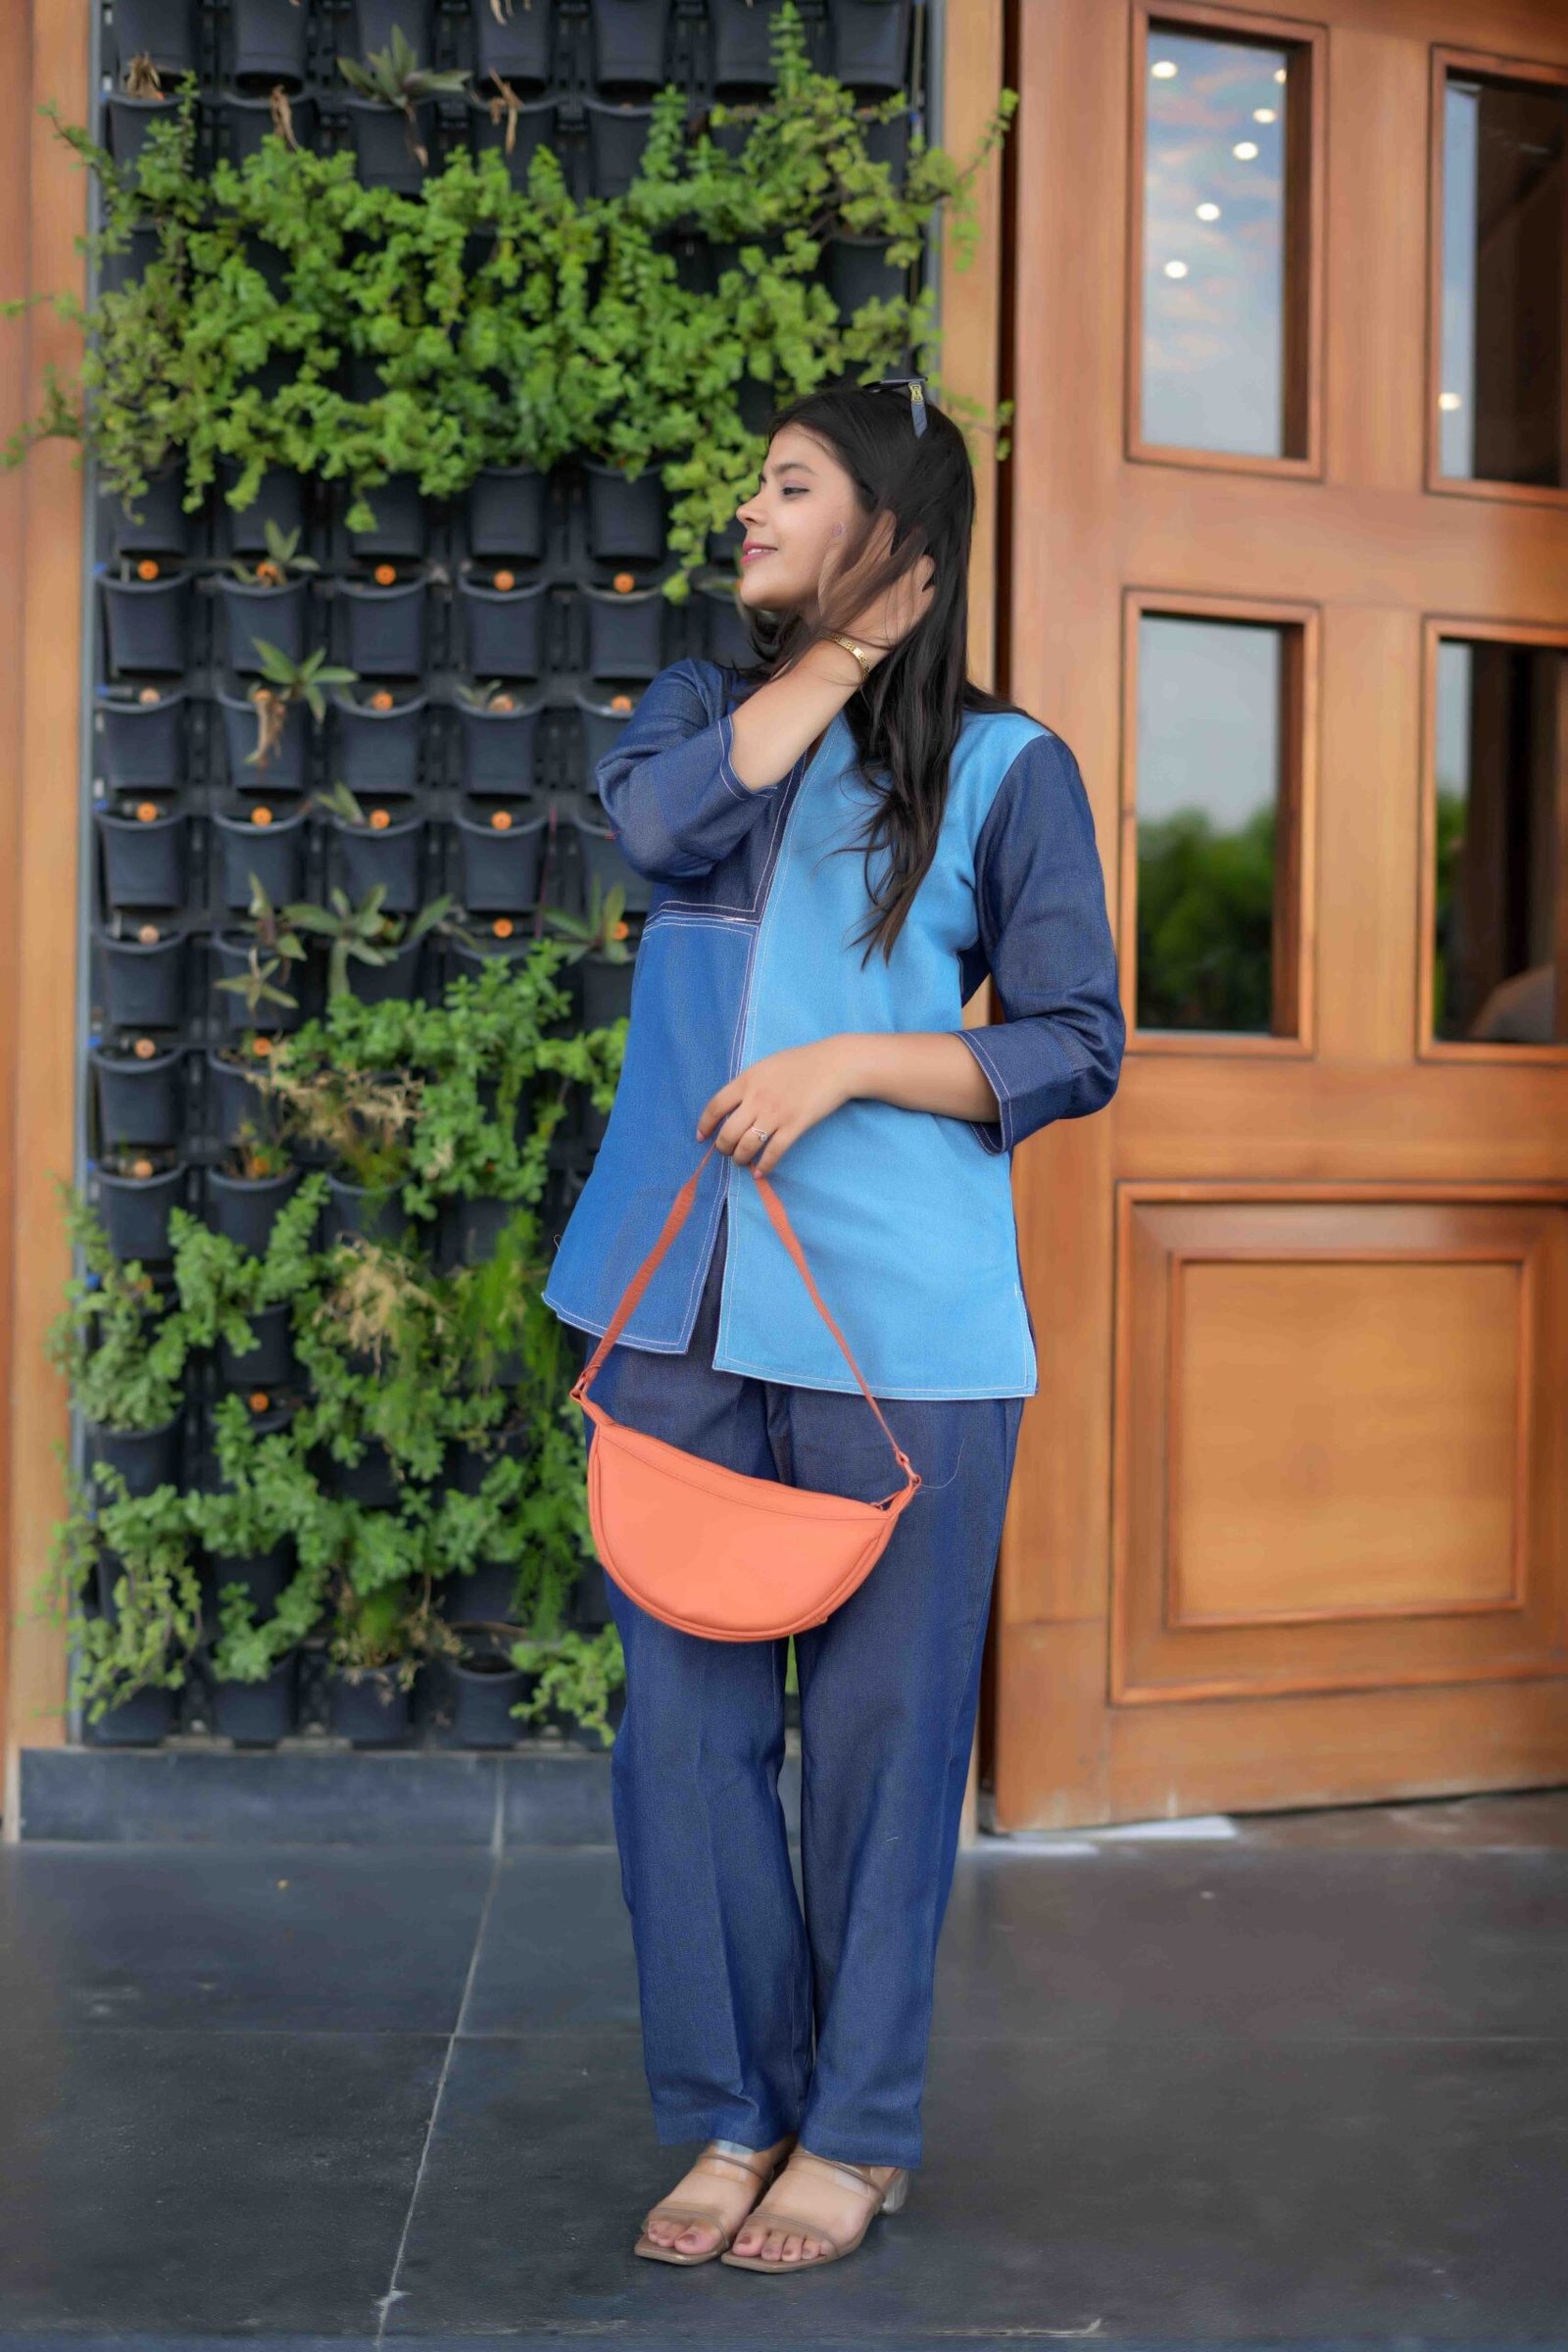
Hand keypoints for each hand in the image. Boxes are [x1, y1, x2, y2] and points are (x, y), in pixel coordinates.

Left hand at [696, 1040, 855, 1177]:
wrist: (834, 1065)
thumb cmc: (801, 1062)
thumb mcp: (766, 1066)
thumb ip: (749, 1084)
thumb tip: (735, 1105)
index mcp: (747, 1080)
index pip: (715, 1107)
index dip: (705, 1125)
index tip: (702, 1137)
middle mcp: (756, 1099)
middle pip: (728, 1132)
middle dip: (723, 1148)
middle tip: (727, 1151)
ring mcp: (775, 1114)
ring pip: (747, 1146)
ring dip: (740, 1158)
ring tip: (742, 1161)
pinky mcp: (794, 1126)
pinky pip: (773, 1153)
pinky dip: (764, 1166)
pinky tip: (760, 1172)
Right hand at [820, 511, 935, 653]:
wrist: (849, 647)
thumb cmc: (835, 615)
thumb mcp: (827, 582)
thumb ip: (835, 552)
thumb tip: (841, 527)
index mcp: (872, 561)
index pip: (886, 529)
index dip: (889, 520)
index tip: (890, 519)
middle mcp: (895, 571)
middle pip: (914, 543)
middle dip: (913, 539)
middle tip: (910, 543)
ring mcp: (908, 590)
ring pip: (927, 564)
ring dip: (922, 565)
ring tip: (916, 571)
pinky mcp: (917, 609)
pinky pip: (931, 591)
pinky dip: (927, 590)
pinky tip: (919, 593)